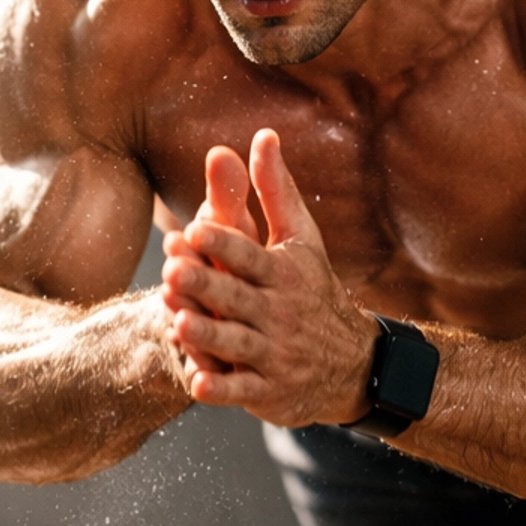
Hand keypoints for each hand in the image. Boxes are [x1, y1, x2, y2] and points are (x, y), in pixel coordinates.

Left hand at [160, 130, 379, 425]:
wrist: (352, 363)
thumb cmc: (312, 291)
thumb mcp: (300, 240)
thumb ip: (274, 190)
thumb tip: (262, 135)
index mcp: (284, 274)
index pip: (251, 256)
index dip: (224, 243)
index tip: (193, 228)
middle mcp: (280, 313)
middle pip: (238, 298)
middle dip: (207, 286)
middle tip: (173, 271)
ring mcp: (275, 355)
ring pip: (237, 345)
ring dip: (208, 336)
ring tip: (177, 323)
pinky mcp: (269, 391)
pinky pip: (242, 390)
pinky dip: (222, 390)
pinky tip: (196, 385)